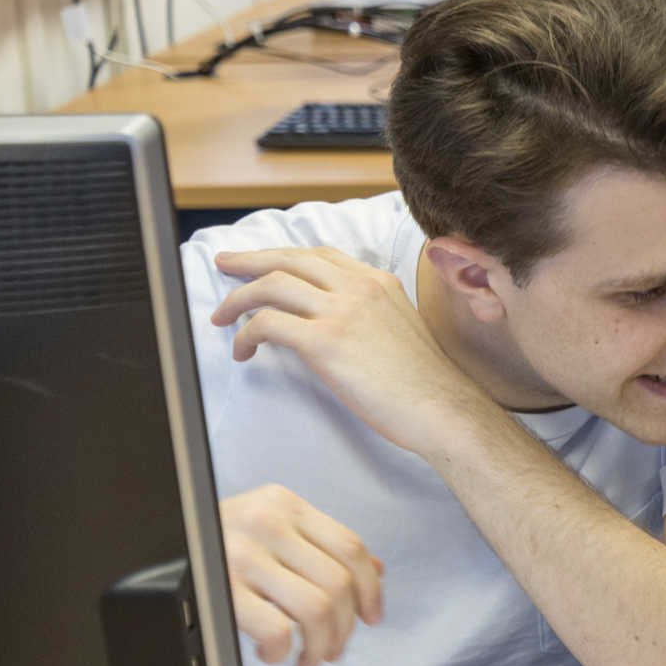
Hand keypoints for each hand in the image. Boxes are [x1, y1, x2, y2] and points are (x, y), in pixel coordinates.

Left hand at [210, 247, 491, 459]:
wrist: (442, 409)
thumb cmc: (426, 384)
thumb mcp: (402, 328)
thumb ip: (370, 313)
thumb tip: (333, 323)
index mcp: (378, 282)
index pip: (320, 256)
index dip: (284, 256)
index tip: (260, 262)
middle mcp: (359, 287)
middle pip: (289, 260)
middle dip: (249, 261)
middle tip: (224, 266)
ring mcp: (342, 311)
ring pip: (271, 286)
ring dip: (237, 300)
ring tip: (223, 318)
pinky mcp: (325, 341)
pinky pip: (266, 324)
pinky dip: (245, 335)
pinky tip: (243, 351)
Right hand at [219, 484, 383, 665]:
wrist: (150, 542)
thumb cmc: (216, 544)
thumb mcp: (269, 527)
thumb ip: (318, 543)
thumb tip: (376, 571)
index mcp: (283, 503)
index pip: (350, 547)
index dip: (370, 589)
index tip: (372, 617)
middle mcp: (265, 522)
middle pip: (338, 583)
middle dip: (344, 629)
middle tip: (332, 650)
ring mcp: (240, 553)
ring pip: (316, 609)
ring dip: (320, 646)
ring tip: (309, 659)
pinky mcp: (219, 588)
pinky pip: (276, 630)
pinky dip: (282, 651)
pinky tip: (273, 654)